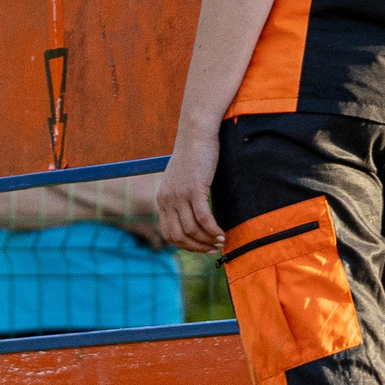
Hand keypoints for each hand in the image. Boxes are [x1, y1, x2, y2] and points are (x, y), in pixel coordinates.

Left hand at [155, 126, 224, 252]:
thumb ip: (182, 197)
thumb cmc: (193, 157)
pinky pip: (203, 219)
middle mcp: (167, 200)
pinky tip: (222, 233)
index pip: (168, 234)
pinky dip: (213, 230)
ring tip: (221, 241)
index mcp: (162, 200)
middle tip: (212, 249)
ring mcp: (179, 195)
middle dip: (197, 247)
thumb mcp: (181, 180)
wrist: (196, 135)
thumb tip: (193, 215)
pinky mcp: (194, 190)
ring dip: (208, 240)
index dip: (185, 245)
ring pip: (192, 230)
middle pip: (179, 236)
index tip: (200, 247)